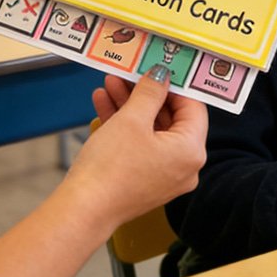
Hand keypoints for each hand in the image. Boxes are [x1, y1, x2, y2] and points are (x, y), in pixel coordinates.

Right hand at [68, 67, 207, 229]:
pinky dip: (124, 124)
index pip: (193, 107)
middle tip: (130, 72)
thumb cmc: (111, 168)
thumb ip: (151, 92)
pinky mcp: (144, 179)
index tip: (159, 67)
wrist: (84, 209)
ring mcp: (163, 175)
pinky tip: (104, 102)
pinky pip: (139, 144)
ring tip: (111, 83)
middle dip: (146, 92)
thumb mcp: (133, 119)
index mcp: (191, 152)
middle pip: (169, 118)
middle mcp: (183, 166)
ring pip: (151, 129)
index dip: (175, 84)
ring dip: (130, 104)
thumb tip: (162, 75)